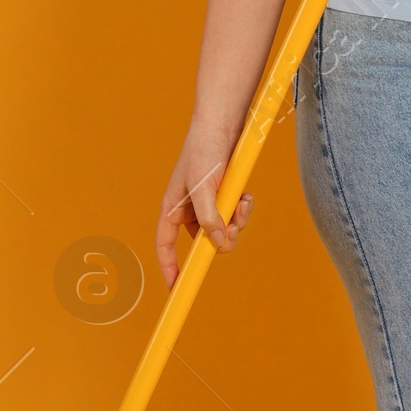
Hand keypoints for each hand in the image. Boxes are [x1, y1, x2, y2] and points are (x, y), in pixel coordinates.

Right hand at [155, 121, 253, 285]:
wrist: (223, 123)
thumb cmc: (204, 150)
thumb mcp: (204, 186)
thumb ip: (209, 217)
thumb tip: (217, 242)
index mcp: (173, 207)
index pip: (165, 245)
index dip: (169, 266)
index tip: (176, 286)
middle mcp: (189, 208)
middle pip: (203, 241)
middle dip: (220, 239)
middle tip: (233, 228)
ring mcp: (208, 202)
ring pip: (223, 229)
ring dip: (236, 221)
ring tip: (242, 202)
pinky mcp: (224, 195)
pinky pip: (235, 214)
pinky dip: (242, 209)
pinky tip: (246, 195)